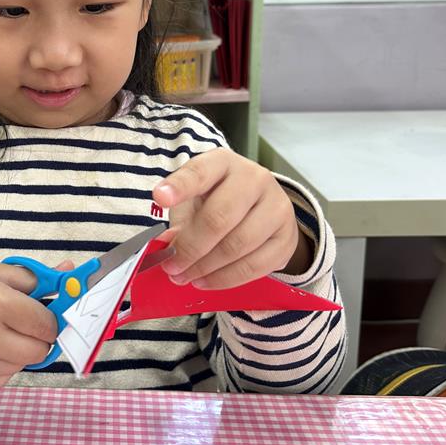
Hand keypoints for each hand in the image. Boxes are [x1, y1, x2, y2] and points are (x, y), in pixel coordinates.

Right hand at [0, 259, 61, 393]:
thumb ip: (38, 278)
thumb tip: (73, 272)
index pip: (46, 324)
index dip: (49, 318)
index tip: (39, 312)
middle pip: (40, 350)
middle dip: (37, 337)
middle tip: (20, 324)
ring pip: (23, 365)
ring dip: (19, 351)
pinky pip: (4, 378)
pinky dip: (2, 365)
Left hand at [152, 148, 311, 288]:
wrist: (263, 209)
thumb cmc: (219, 201)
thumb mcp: (195, 200)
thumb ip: (180, 220)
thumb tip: (166, 246)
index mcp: (224, 163)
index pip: (201, 171)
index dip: (180, 185)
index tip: (159, 198)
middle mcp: (255, 179)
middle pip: (219, 217)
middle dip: (190, 247)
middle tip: (171, 266)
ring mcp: (276, 208)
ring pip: (237, 245)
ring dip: (205, 267)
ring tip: (184, 277)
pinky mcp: (286, 238)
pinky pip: (254, 266)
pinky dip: (224, 279)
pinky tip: (205, 281)